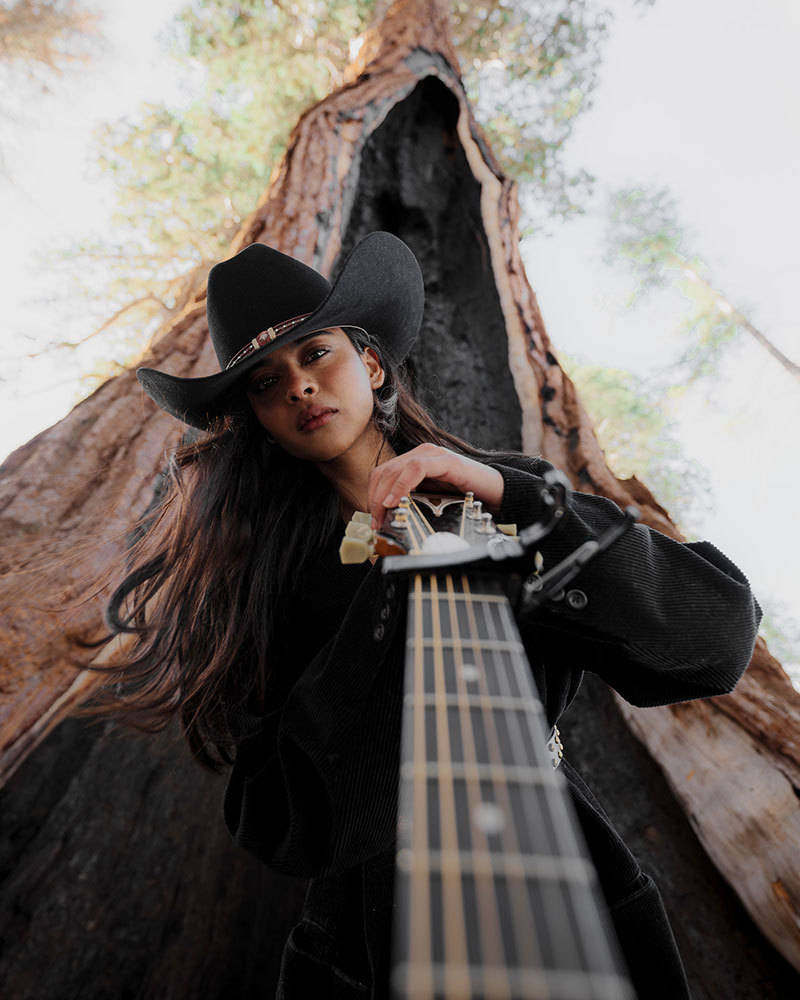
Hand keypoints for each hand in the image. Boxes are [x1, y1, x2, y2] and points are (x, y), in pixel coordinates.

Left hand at [367, 443, 503, 527]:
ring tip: (384, 515)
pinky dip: (402, 485)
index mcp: (415, 462)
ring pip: (395, 470)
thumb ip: (412, 504)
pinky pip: (416, 468)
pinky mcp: (446, 461)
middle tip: (376, 523)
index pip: (382, 475)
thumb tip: (388, 523)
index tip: (373, 520)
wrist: (498, 494)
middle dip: (375, 499)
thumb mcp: (432, 503)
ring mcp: (434, 455)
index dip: (372, 496)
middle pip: (384, 472)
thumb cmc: (467, 499)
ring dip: (384, 495)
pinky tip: (397, 501)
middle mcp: (422, 454)